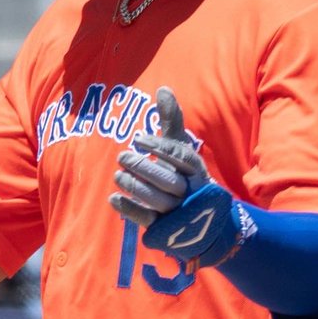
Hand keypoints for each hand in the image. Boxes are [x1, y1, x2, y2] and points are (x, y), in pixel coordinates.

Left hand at [109, 87, 251, 268]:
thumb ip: (172, 121)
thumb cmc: (187, 176)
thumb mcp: (181, 149)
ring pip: (158, 201)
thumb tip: (163, 88)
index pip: (180, 157)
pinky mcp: (166, 230)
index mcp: (196, 170)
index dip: (159, 147)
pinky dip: (130, 209)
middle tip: (122, 156)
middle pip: (168, 180)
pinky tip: (114, 198)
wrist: (203, 222)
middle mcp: (191, 192)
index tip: (138, 138)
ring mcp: (179, 213)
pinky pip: (148, 220)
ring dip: (135, 187)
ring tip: (117, 175)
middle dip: (143, 168)